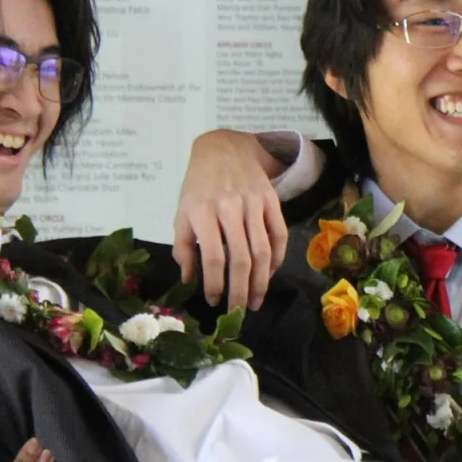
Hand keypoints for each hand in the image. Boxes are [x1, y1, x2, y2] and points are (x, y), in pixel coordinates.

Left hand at [172, 129, 289, 310]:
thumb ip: (183, 247)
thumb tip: (189, 280)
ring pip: (263, 251)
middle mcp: (229, 208)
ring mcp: (254, 204)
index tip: (214, 301)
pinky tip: (269, 274)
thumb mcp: (182, 212)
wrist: (224, 149)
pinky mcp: (272, 201)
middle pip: (240, 258)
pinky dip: (277, 259)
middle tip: (239, 311)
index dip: (214, 283)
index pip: (212, 256)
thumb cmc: (198, 186)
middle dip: (241, 290)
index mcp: (202, 212)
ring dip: (261, 281)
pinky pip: (279, 235)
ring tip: (256, 300)